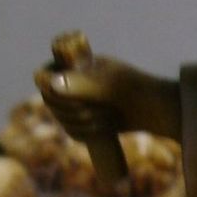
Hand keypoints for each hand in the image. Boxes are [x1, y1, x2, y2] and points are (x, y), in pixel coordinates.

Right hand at [35, 58, 180, 142]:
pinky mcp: (84, 120)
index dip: (52, 91)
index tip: (74, 98)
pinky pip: (72, 132)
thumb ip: (80, 84)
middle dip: (75, 111)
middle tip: (102, 108)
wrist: (154, 109)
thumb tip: (51, 83)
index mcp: (72, 63)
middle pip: (50, 101)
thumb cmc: (132, 90)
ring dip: (85, 123)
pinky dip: (87, 134)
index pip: (42, 76)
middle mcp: (71, 80)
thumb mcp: (107, 85)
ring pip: (62, 119)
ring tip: (109, 115)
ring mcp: (76, 101)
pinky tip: (105, 128)